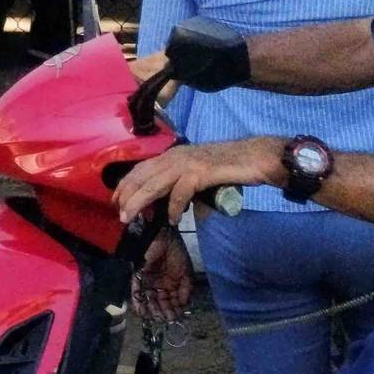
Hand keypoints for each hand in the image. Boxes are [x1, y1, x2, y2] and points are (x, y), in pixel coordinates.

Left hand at [113, 137, 277, 227]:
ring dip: (139, 201)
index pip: (141, 168)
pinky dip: (173, 206)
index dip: (126, 184)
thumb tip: (167, 207)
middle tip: (119, 214)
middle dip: (127, 195)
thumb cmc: (230, 167)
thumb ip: (181, 186)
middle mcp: (177, 155)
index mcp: (174, 155)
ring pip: (154, 182)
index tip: (116, 201)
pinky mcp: (202, 171)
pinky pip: (180, 191)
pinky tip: (171, 219)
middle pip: (142, 175)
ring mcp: (189, 162)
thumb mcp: (199, 175)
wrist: (257, 157)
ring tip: (130, 217)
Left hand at [134, 228, 194, 321]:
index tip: (176, 318)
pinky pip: (136, 292)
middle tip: (166, 319)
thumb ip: (186, 289)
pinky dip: (139, 302)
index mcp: (172, 283)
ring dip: (152, 310)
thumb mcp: (186, 272)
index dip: (174, 309)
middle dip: (163, 312)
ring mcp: (148, 281)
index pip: (172, 300)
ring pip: (149, 300)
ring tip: (155, 318)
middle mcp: (159, 284)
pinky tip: (142, 312)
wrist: (162, 237)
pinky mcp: (137, 276)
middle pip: (160, 302)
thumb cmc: (175, 252)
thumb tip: (184, 305)